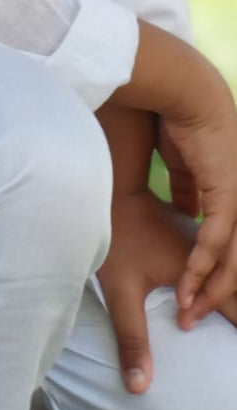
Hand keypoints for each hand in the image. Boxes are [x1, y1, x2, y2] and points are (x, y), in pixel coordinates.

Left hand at [98, 189, 236, 394]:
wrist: (103, 188)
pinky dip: (224, 279)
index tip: (234, 351)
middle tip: (233, 332)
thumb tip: (139, 388)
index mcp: (200, 267)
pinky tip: (215, 301)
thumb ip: (132, 338)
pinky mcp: (192, 234)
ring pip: (232, 268)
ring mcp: (203, 239)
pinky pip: (221, 258)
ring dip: (231, 296)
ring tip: (229, 321)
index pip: (236, 307)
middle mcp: (209, 251)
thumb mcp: (120, 291)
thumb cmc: (112, 238)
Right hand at [160, 78, 236, 325]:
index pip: (231, 248)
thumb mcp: (182, 168)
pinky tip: (189, 283)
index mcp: (232, 197)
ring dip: (209, 288)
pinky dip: (203, 265)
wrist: (183, 94)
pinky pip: (216, 240)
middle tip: (191, 316)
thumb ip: (187, 190)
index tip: (192, 297)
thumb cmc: (179, 123)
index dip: (214, 275)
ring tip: (188, 310)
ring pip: (232, 260)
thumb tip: (184, 209)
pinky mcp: (228, 194)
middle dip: (215, 294)